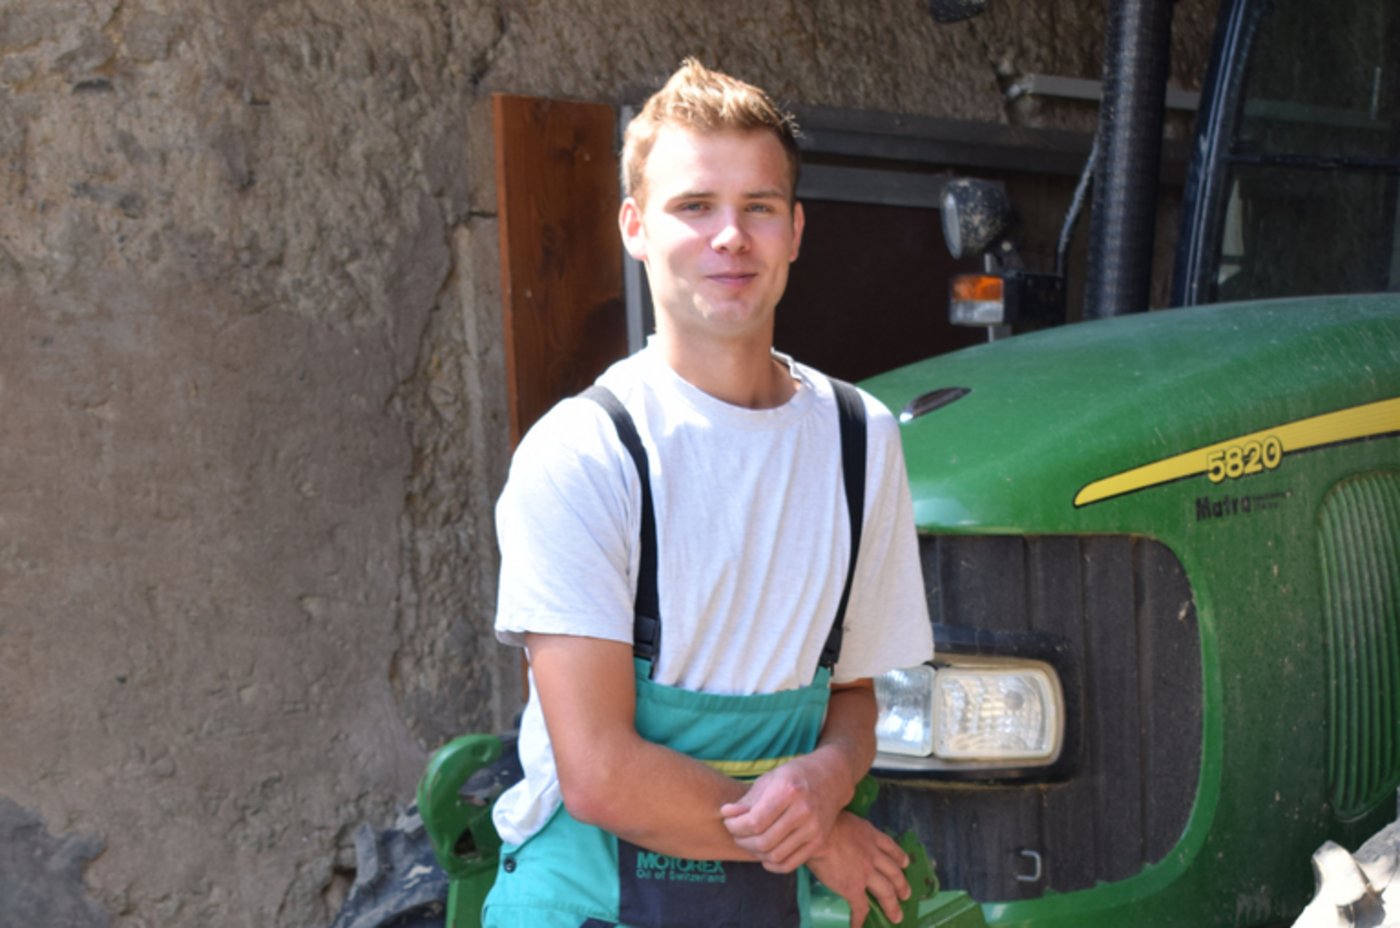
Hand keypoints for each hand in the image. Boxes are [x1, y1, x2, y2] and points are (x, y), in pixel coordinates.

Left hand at [719, 753, 847, 871]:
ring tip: (748, 842)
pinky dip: (772, 864)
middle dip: (742, 840)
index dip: (735, 826)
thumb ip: (747, 800)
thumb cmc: (793, 776)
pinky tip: (763, 854)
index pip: (754, 821)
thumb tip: (725, 814)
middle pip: (763, 840)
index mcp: (788, 790)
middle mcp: (804, 810)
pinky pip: (789, 864)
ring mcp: (814, 828)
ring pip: (775, 855)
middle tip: (736, 833)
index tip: (729, 821)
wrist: (831, 778)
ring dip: (755, 852)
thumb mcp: (769, 779)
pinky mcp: (819, 841)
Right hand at [806, 812, 910, 925]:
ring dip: (892, 905)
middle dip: (901, 884)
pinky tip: (858, 926)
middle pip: (893, 872)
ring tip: (896, 916)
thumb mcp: (843, 818)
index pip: (890, 847)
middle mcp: (873, 855)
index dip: (899, 857)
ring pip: (886, 892)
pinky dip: (860, 919)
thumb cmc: (824, 821)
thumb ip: (848, 829)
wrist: (818, 834)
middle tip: (906, 894)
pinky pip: (860, 907)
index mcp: (870, 835)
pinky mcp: (853, 889)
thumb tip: (838, 835)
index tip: (905, 864)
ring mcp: (866, 873)